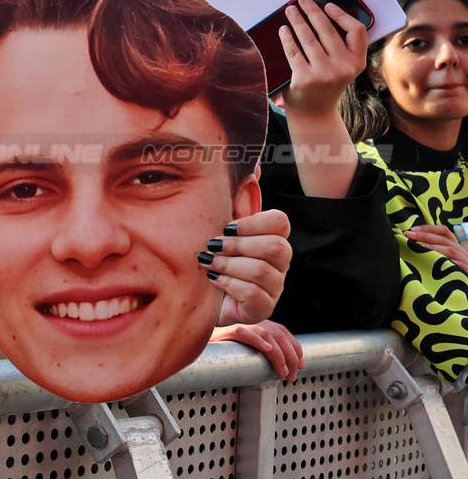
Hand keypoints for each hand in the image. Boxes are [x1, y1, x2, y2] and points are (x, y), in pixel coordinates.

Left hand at [203, 209, 291, 326]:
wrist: (198, 296)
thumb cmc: (210, 258)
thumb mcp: (217, 231)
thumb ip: (233, 204)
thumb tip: (255, 171)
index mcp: (271, 239)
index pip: (280, 223)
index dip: (254, 223)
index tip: (227, 228)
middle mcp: (279, 263)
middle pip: (275, 247)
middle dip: (238, 245)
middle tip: (212, 246)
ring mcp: (275, 287)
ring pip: (262, 271)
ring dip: (228, 264)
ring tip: (207, 263)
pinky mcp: (264, 308)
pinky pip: (253, 293)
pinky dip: (228, 284)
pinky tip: (212, 280)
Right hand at [211, 320, 303, 380]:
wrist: (193, 339)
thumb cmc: (217, 347)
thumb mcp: (242, 347)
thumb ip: (257, 350)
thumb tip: (278, 366)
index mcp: (255, 323)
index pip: (282, 331)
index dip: (295, 348)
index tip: (301, 364)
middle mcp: (249, 321)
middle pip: (279, 334)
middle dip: (291, 357)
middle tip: (292, 375)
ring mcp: (238, 325)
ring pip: (267, 334)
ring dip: (279, 355)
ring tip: (282, 371)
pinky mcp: (225, 331)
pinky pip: (244, 333)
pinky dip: (258, 340)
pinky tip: (266, 350)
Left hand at [279, 0, 368, 117]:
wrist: (314, 111)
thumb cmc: (326, 83)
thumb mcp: (343, 67)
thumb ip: (341, 47)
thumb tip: (323, 14)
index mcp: (357, 62)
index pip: (357, 31)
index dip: (342, 15)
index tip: (327, 5)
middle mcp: (344, 67)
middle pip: (327, 30)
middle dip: (313, 11)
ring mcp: (324, 73)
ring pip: (308, 38)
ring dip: (297, 20)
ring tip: (291, 10)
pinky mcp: (305, 78)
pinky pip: (293, 52)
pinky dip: (287, 38)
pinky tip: (283, 29)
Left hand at [406, 224, 467, 270]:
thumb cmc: (452, 273)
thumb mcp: (444, 260)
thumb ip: (434, 252)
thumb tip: (413, 246)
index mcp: (455, 247)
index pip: (444, 232)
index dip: (429, 228)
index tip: (412, 229)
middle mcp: (462, 252)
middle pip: (444, 240)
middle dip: (425, 236)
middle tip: (408, 234)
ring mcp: (466, 262)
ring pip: (451, 251)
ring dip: (433, 248)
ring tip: (418, 247)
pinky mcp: (467, 272)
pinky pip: (459, 265)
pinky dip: (447, 262)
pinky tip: (435, 261)